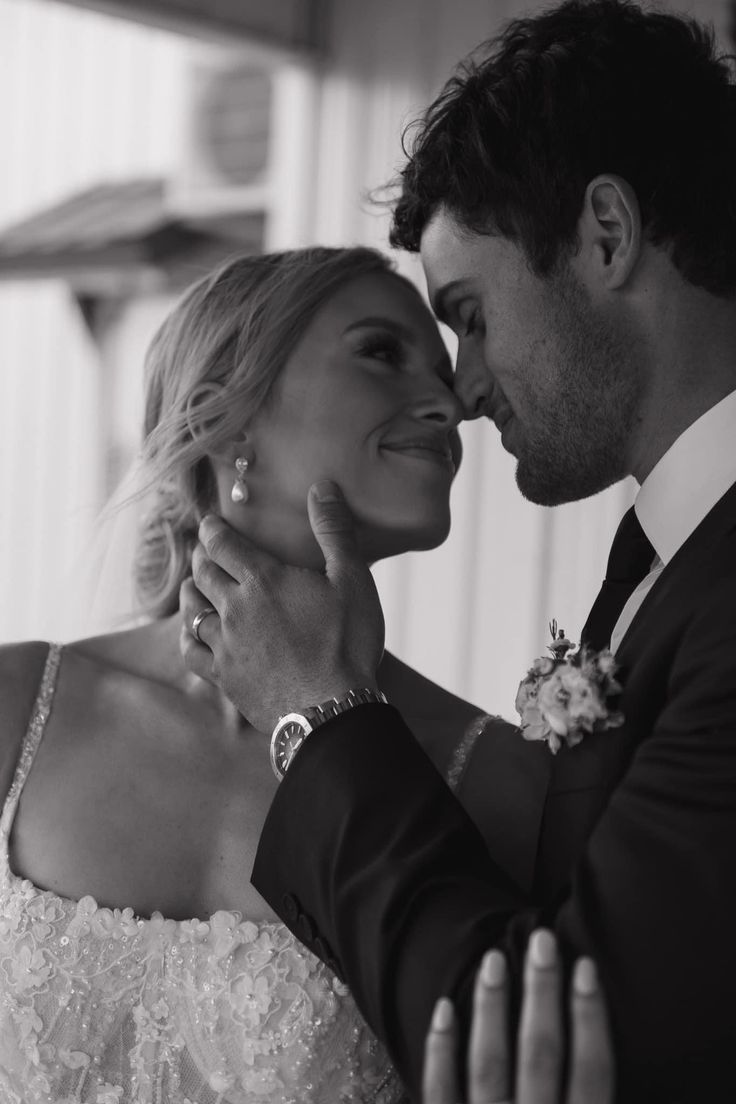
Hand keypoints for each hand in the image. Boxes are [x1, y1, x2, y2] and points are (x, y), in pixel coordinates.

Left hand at [179, 481, 384, 731]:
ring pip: (193, 609)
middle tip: (204, 549)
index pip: (223, 544)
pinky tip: (190, 630)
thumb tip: (321, 486)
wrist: (333, 709)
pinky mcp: (225, 677)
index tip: (210, 522)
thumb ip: (334, 531)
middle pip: (204, 573)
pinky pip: (192, 651)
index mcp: (263, 580)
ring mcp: (226, 645)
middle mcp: (235, 608)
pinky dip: (187, 635)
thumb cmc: (348, 643)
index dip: (213, 529)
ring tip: (194, 582)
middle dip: (202, 556)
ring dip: (192, 590)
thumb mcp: (353, 580)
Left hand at [422, 930, 613, 1103]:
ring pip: (489, 1065)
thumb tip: (660, 1076)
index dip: (591, 1018)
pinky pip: (440, 1094)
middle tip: (542, 940)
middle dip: (541, 993)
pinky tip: (444, 1008)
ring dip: (492, 1009)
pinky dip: (440, 1052)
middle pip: (540, 1055)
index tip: (586, 965)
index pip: (593, 1072)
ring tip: (494, 959)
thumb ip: (594, 1096)